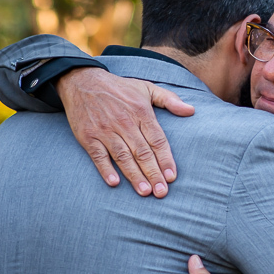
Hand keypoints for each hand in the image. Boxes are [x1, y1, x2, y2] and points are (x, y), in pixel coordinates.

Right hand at [56, 67, 194, 197]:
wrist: (81, 81)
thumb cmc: (119, 88)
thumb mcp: (146, 88)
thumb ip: (170, 100)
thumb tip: (192, 110)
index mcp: (141, 113)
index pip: (157, 141)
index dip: (165, 160)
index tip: (172, 177)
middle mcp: (124, 123)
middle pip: (142, 152)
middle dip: (153, 174)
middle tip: (162, 192)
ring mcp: (105, 130)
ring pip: (123, 156)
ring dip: (134, 175)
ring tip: (144, 192)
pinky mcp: (87, 136)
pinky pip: (98, 155)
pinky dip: (105, 169)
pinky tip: (114, 183)